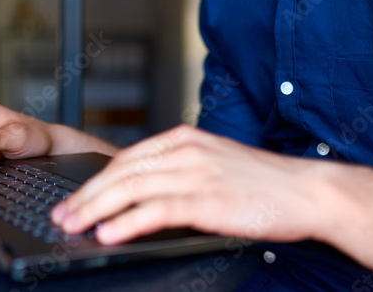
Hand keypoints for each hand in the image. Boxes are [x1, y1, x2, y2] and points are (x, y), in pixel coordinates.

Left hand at [50, 124, 327, 244]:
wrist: (310, 191)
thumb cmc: (266, 183)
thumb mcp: (216, 164)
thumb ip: (182, 170)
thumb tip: (144, 192)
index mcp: (186, 139)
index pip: (126, 158)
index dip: (95, 180)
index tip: (74, 198)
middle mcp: (186, 151)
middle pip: (121, 172)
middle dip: (86, 195)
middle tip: (62, 215)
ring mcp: (196, 174)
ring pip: (130, 189)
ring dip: (95, 209)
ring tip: (73, 226)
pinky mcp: (208, 200)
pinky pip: (156, 210)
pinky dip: (127, 222)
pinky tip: (109, 234)